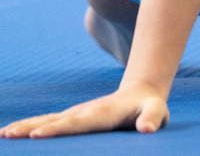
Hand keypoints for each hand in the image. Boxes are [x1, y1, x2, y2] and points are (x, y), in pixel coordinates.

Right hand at [0, 81, 167, 138]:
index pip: (77, 124)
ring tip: (3, 134)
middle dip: (32, 128)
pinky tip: (11, 132)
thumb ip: (153, 118)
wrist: (141, 92)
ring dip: (25, 126)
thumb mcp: (157, 111)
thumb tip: (147, 128)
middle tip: (9, 134)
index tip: (37, 135)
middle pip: (55, 121)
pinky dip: (28, 126)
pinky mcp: (72, 116)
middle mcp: (84, 111)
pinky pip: (47, 121)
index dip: (58, 129)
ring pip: (47, 119)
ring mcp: (76, 113)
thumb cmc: (149, 106)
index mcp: (102, 114)